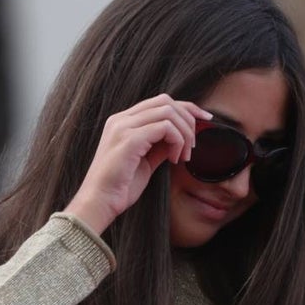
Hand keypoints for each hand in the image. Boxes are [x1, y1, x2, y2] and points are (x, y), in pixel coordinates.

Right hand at [63, 93, 212, 234]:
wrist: (99, 202)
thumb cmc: (120, 186)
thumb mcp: (146, 161)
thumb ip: (160, 145)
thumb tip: (180, 138)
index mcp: (123, 121)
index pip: (160, 102)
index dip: (187, 108)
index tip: (205, 120)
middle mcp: (121, 119)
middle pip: (166, 101)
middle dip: (188, 119)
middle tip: (193, 146)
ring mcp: (123, 127)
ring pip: (168, 111)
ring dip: (184, 133)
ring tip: (183, 156)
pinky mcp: (129, 139)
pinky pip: (165, 127)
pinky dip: (177, 141)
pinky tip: (174, 159)